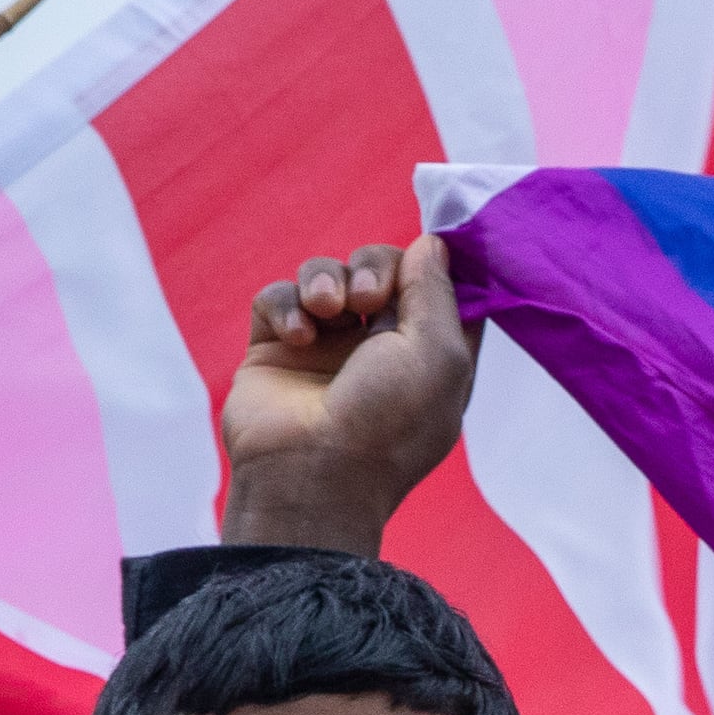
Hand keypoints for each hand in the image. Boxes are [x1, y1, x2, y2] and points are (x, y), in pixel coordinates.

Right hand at [223, 235, 481, 556]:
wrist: (309, 472)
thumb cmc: (387, 421)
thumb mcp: (437, 354)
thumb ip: (438, 292)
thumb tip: (434, 242)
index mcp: (430, 355)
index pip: (437, 288)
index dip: (434, 263)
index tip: (430, 243)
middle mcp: (380, 348)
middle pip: (378, 269)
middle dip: (372, 266)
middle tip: (367, 298)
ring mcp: (325, 347)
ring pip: (324, 275)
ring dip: (325, 279)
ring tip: (325, 310)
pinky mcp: (275, 347)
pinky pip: (277, 296)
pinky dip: (285, 305)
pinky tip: (297, 336)